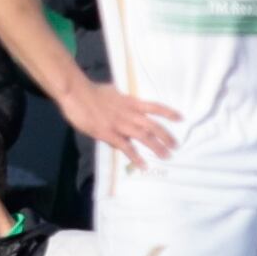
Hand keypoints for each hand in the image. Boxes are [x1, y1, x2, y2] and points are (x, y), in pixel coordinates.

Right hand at [57, 76, 180, 168]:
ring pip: (143, 136)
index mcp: (129, 102)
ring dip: (156, 147)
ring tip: (166, 156)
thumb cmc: (90, 90)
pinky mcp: (108, 133)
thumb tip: (123, 99)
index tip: (180, 118)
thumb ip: (120, 98)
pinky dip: (136, 156)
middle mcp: (129, 113)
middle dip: (166, 136)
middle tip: (176, 145)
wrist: (76, 92)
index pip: (154, 107)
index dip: (168, 113)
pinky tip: (143, 165)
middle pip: (153, 125)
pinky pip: (125, 147)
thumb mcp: (111, 91)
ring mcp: (119, 124)